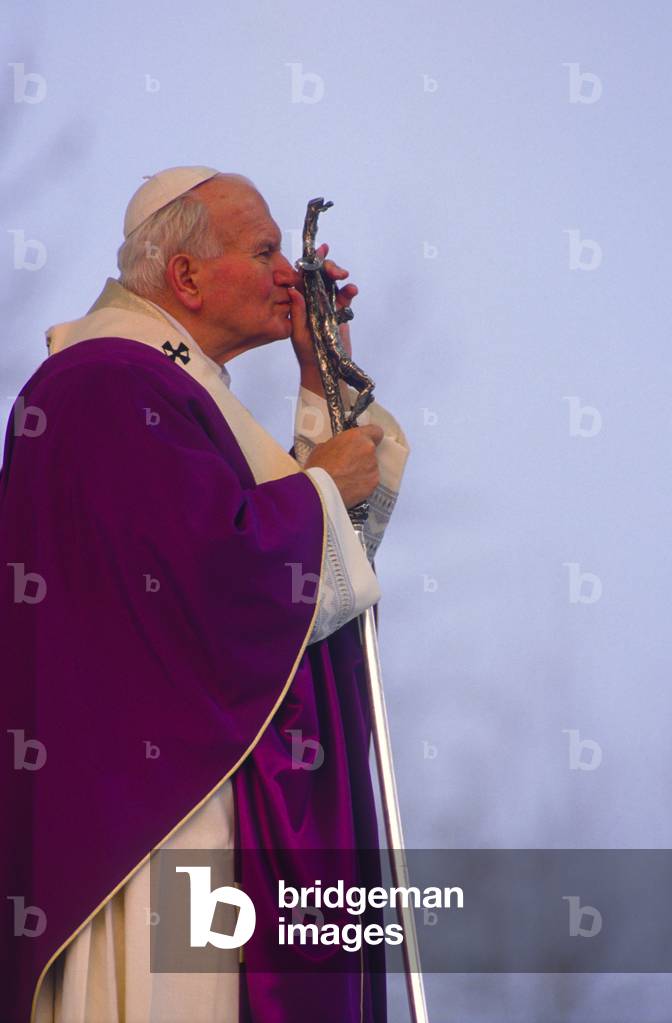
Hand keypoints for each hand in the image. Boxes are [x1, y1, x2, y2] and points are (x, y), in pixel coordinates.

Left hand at [276, 242, 357, 372]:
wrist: (324, 369)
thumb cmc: (307, 352)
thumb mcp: (298, 333)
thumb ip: (297, 313)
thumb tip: (293, 290)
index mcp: (300, 301)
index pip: (303, 276)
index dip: (309, 262)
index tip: (318, 252)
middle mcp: (312, 299)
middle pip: (320, 274)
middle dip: (328, 267)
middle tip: (336, 270)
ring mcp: (327, 304)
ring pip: (333, 282)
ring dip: (339, 275)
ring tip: (344, 277)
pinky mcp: (340, 311)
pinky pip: (345, 296)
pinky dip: (349, 291)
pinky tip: (352, 290)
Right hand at [305, 424, 382, 508]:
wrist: (321, 490)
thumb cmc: (318, 467)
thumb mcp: (322, 448)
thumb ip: (338, 445)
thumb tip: (339, 450)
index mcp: (357, 437)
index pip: (376, 431)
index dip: (371, 437)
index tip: (364, 443)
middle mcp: (368, 450)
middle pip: (371, 451)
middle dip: (361, 457)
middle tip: (348, 464)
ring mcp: (373, 468)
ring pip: (371, 467)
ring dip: (362, 471)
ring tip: (346, 478)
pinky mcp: (373, 484)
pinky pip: (369, 481)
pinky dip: (362, 484)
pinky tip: (350, 487)